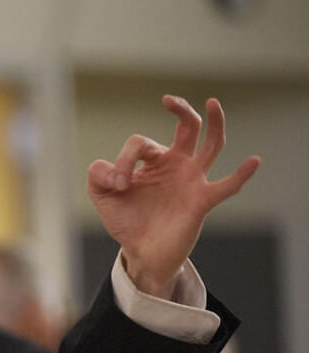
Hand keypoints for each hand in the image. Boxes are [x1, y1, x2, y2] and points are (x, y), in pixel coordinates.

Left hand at [87, 96, 258, 297]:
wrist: (141, 252)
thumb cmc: (127, 221)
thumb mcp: (102, 196)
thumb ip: (98, 176)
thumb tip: (114, 172)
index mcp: (154, 161)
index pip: (141, 143)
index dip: (124, 160)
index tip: (116, 184)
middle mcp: (177, 165)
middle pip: (188, 127)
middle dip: (181, 110)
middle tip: (169, 100)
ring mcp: (192, 181)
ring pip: (211, 145)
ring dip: (215, 124)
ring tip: (212, 102)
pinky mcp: (201, 201)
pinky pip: (226, 186)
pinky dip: (241, 175)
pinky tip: (254, 161)